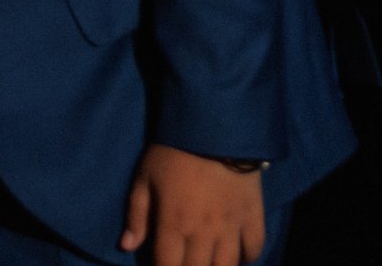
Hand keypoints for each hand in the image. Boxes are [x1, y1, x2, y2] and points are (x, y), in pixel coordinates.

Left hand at [118, 144, 265, 264]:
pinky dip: (247, 258)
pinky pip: (254, 249)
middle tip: (183, 262)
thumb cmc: (172, 152)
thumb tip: (126, 246)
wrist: (214, 129)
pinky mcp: (254, 217)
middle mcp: (204, 233)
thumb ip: (136, 215)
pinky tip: (236, 257)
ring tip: (207, 263)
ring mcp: (232, 228)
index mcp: (174, 224)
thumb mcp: (144, 178)